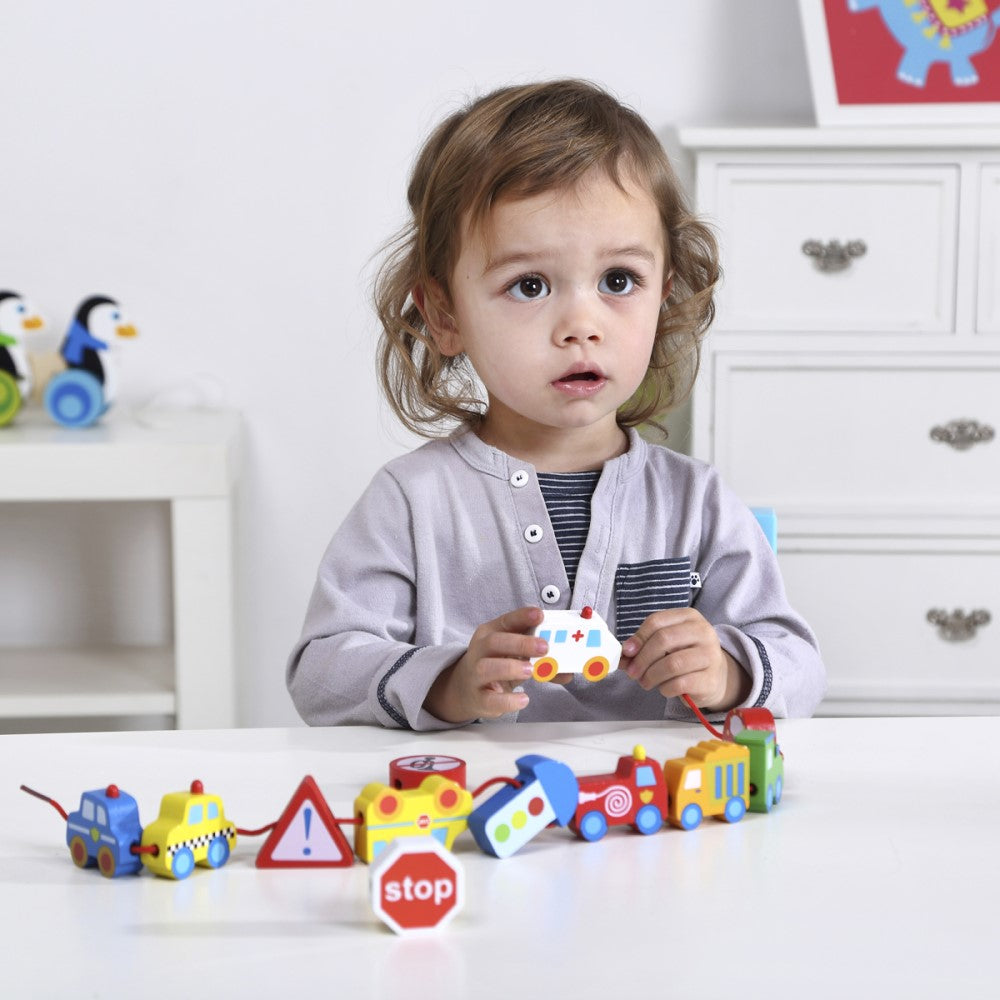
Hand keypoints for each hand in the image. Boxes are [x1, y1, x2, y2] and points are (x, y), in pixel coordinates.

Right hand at [424, 607, 546, 722]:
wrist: (465, 690)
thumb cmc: (496, 667)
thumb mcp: (515, 657)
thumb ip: (541, 661)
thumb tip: (568, 670)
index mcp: (490, 634)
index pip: (505, 621)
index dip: (521, 617)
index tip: (539, 615)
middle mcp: (480, 651)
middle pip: (495, 642)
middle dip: (520, 643)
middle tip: (544, 647)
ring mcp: (475, 675)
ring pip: (487, 668)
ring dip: (511, 667)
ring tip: (531, 670)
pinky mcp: (478, 698)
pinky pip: (489, 699)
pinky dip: (507, 700)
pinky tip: (523, 699)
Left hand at [619, 608, 749, 711]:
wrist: (715, 676)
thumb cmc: (684, 656)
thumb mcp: (666, 645)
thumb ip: (643, 647)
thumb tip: (621, 656)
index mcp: (689, 616)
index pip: (657, 621)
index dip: (638, 637)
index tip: (627, 652)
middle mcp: (703, 631)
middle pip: (663, 639)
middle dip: (642, 659)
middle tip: (633, 673)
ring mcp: (710, 655)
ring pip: (672, 663)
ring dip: (652, 676)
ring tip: (646, 682)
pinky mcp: (710, 678)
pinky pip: (680, 684)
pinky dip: (665, 689)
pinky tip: (664, 689)